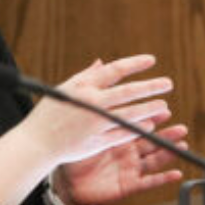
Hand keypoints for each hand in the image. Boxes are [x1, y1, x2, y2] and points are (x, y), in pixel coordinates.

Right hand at [24, 55, 175, 165]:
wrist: (37, 143)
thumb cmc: (49, 114)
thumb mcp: (64, 89)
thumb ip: (86, 77)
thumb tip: (102, 63)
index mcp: (82, 87)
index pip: (114, 71)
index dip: (135, 64)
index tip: (151, 60)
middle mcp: (90, 104)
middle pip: (127, 92)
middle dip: (150, 87)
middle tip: (167, 83)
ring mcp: (95, 124)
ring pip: (129, 114)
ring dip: (149, 109)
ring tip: (163, 105)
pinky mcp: (97, 142)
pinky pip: (123, 134)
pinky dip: (137, 129)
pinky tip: (149, 125)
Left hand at [55, 116, 189, 204]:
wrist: (67, 185)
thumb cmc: (75, 159)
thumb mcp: (86, 136)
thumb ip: (96, 116)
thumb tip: (97, 85)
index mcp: (119, 139)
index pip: (140, 126)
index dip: (153, 120)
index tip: (165, 110)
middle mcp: (128, 153)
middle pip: (152, 142)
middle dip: (168, 135)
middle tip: (181, 128)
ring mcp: (131, 169)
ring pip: (154, 160)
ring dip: (169, 153)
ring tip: (182, 145)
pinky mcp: (130, 185)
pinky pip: (149, 182)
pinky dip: (163, 179)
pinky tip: (176, 174)